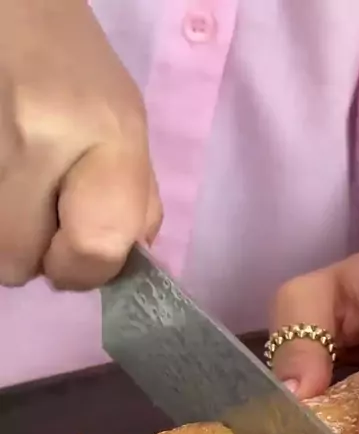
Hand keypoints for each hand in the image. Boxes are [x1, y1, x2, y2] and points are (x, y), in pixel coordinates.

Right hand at [0, 0, 160, 290]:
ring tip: (18, 189)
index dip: (80, 272)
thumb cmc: (78, 70)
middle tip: (37, 217)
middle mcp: (41, 138)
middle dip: (30, 255)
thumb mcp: (128, 127)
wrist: (12, 6)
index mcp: (107, 137)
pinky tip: (4, 175)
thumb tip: (123, 265)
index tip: (71, 257)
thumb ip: (136, 202)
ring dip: (5, 234)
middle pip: (18, 263)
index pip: (93, 251)